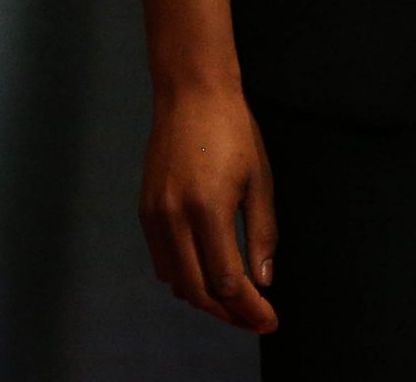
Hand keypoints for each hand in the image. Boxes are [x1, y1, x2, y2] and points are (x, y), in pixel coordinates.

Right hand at [140, 80, 278, 331]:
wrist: (191, 96)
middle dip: (229, 313)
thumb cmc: (235, 132)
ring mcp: (155, 217)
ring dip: (207, 299)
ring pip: (177, 281)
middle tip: (256, 319)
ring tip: (237, 302)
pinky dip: (185, 278)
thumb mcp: (260, 180)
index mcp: (209, 210)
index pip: (227, 281)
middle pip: (199, 291)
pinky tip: (208, 277)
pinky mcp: (145, 212)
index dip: (248, 308)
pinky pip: (162, 262)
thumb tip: (263, 281)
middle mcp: (174, 219)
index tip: (270, 320)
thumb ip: (261, 233)